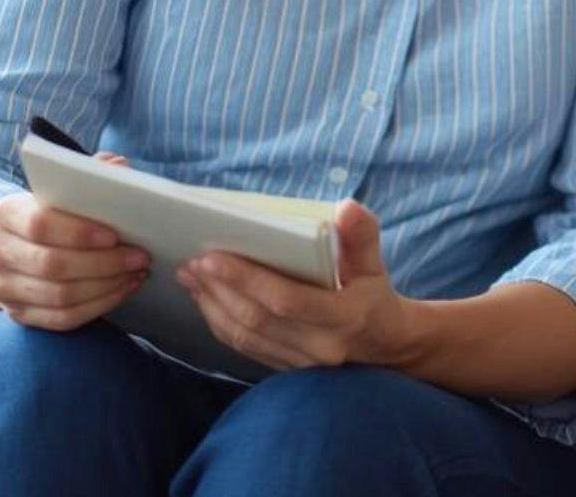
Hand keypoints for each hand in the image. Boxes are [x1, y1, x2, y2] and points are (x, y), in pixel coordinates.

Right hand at [0, 151, 148, 328]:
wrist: (10, 247)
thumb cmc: (48, 212)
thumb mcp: (59, 189)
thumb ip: (89, 173)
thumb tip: (119, 165)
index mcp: (5, 213)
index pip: (39, 224)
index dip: (79, 233)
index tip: (115, 235)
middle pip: (52, 265)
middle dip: (103, 263)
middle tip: (140, 257)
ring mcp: (3, 288)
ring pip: (59, 296)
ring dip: (106, 286)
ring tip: (136, 273)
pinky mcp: (18, 314)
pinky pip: (62, 319)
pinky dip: (98, 307)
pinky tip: (122, 290)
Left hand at [177, 198, 404, 369]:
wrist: (385, 345)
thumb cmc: (374, 293)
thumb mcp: (376, 262)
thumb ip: (362, 235)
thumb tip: (346, 209)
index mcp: (345, 317)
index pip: (287, 300)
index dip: (247, 279)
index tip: (213, 256)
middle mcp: (321, 346)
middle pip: (257, 319)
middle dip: (220, 290)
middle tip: (192, 262)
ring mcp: (302, 362)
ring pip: (245, 336)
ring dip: (212, 306)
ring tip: (191, 277)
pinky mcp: (286, 368)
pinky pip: (246, 347)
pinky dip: (220, 322)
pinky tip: (206, 300)